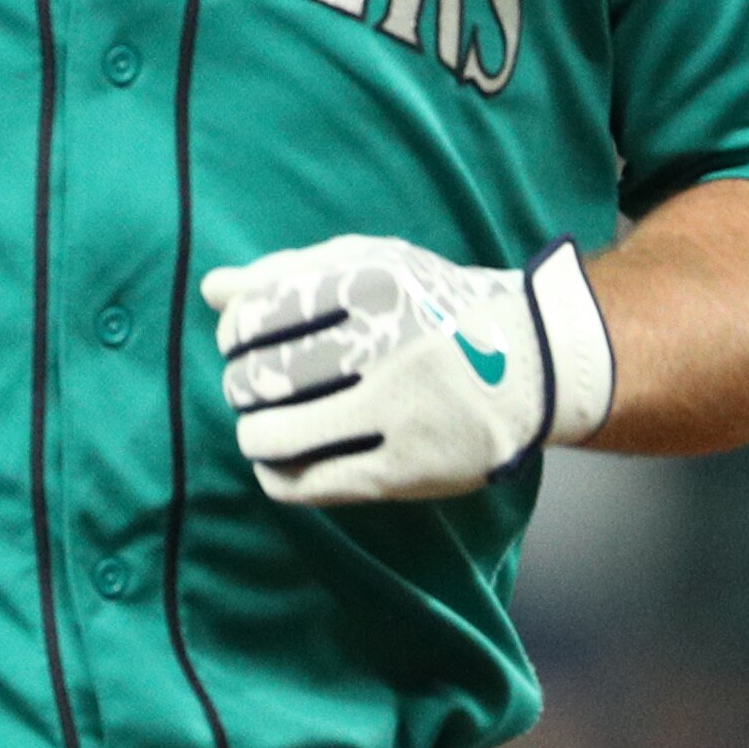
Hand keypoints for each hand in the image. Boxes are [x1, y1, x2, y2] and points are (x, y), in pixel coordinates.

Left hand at [200, 234, 616, 505]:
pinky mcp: (409, 469)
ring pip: (278, 434)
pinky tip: (276, 467)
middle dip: (240, 385)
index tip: (243, 341)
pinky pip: (313, 483)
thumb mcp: (376, 264)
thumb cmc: (438, 307)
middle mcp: (386, 345)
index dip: (235, 333)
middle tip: (250, 388)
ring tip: (261, 428)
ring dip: (253, 433)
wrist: (536, 363)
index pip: (259, 313)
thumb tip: (213, 290)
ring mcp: (398, 411)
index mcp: (374, 284)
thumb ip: (293, 270)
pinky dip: (277, 477)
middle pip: (262, 375)